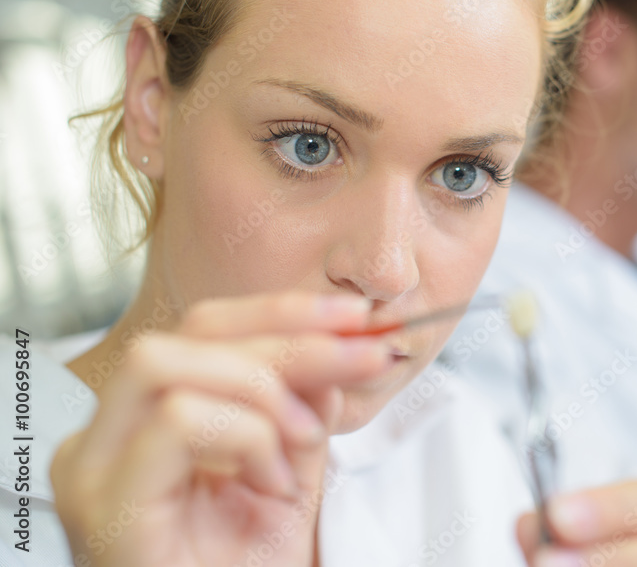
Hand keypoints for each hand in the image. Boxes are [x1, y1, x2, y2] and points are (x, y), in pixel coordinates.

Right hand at [50, 292, 389, 566]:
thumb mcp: (290, 467)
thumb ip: (303, 403)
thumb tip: (335, 338)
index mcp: (141, 421)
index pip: (207, 328)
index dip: (286, 311)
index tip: (356, 317)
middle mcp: (103, 438)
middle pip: (192, 332)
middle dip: (289, 335)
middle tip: (360, 358)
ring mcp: (95, 471)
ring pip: (169, 362)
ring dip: (262, 389)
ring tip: (302, 443)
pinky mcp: (109, 505)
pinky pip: (179, 420)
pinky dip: (246, 436)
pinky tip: (271, 482)